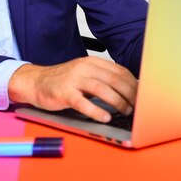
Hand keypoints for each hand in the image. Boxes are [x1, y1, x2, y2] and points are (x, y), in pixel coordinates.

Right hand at [8, 56, 136, 122]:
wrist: (36, 81)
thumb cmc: (64, 81)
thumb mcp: (84, 73)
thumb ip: (103, 78)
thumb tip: (128, 90)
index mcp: (92, 62)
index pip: (119, 70)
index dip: (133, 83)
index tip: (143, 95)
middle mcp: (84, 67)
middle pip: (114, 79)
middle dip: (130, 93)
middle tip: (138, 106)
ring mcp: (74, 79)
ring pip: (101, 89)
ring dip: (117, 102)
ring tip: (126, 111)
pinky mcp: (64, 93)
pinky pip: (83, 102)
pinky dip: (96, 111)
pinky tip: (105, 118)